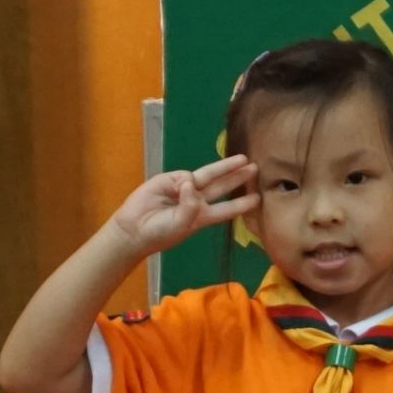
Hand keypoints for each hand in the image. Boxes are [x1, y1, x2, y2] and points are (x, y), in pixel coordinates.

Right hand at [113, 154, 258, 246]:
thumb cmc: (159, 233)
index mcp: (202, 216)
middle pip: (222, 186)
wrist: (133, 228)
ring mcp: (184, 189)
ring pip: (208, 175)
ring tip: (242, 159)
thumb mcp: (180, 225)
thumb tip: (191, 182)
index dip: (242, 204)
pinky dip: (184, 182)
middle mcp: (196, 200)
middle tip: (255, 168)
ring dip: (225, 167)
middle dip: (238, 177)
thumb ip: (189, 206)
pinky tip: (177, 189)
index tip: (258, 199)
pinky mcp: (170, 180)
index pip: (226, 209)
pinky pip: (184, 177)